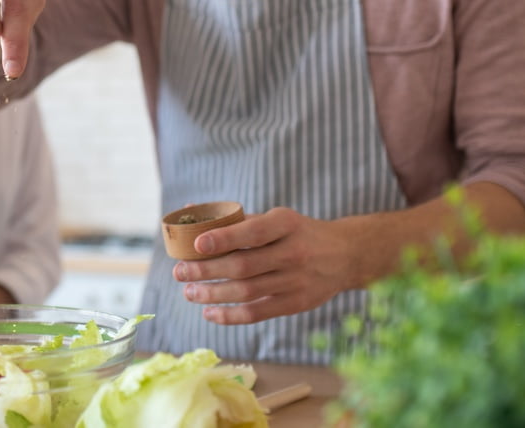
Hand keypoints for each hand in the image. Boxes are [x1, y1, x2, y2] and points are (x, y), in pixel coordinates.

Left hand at [172, 208, 353, 324]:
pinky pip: (257, 313)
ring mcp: (296, 281)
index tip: (196, 243)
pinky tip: (209, 313)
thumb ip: (237, 218)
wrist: (344, 255)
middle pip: (243, 266)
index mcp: (286, 224)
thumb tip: (190, 209)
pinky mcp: (296, 303)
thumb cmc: (298, 233)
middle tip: (180, 272)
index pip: (252, 232)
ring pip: (247, 292)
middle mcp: (293, 252)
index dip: (223, 238)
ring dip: (213, 295)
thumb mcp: (277, 218)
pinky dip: (230, 315)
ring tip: (189, 292)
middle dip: (206, 271)